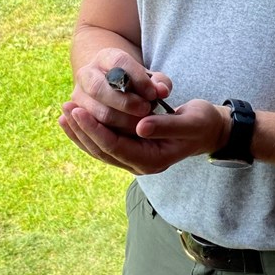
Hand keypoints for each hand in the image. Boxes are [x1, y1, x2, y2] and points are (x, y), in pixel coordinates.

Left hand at [58, 98, 230, 174]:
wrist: (210, 130)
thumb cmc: (203, 123)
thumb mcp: (190, 122)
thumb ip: (165, 126)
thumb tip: (139, 126)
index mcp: (153, 161)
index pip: (116, 147)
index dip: (95, 129)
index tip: (79, 111)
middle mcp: (140, 164)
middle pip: (103, 150)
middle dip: (82, 130)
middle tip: (65, 109)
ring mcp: (135, 158)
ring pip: (100, 149)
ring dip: (81, 132)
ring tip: (64, 113)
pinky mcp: (132, 148)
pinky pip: (106, 142)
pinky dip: (90, 131)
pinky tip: (77, 118)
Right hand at [67, 47, 171, 133]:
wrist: (113, 87)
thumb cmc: (137, 83)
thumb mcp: (150, 78)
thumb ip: (160, 83)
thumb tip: (161, 91)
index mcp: (105, 57)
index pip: (119, 64)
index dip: (138, 79)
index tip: (154, 95)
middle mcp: (86, 73)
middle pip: (99, 88)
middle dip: (125, 103)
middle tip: (146, 111)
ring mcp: (78, 95)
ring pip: (95, 111)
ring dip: (120, 121)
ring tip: (140, 125)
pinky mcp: (77, 115)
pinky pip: (92, 128)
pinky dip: (112, 133)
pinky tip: (130, 134)